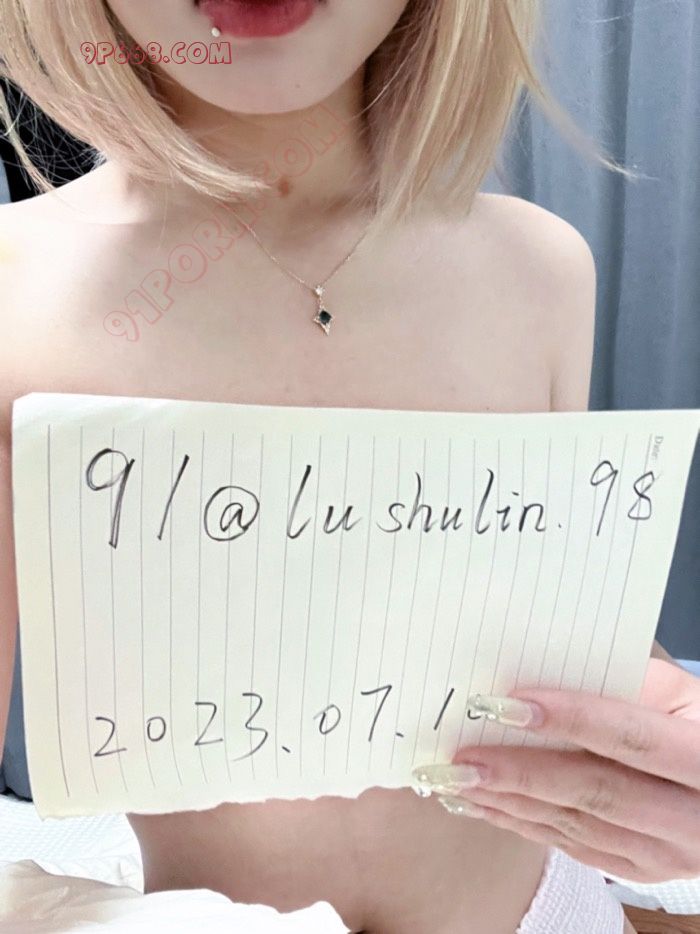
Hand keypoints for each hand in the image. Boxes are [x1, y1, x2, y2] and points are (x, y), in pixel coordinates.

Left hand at [413, 659, 699, 882]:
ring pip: (577, 825)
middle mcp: (691, 817)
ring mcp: (667, 852)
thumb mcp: (678, 692)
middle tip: (460, 757)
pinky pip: (573, 846)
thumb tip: (544, 676)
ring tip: (455, 779)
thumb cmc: (693, 724)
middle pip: (595, 791)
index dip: (568, 719)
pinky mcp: (641, 868)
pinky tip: (484, 804)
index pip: (631, 738)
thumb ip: (623, 683)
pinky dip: (523, 823)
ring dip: (508, 801)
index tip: (504, 705)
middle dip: (519, 772)